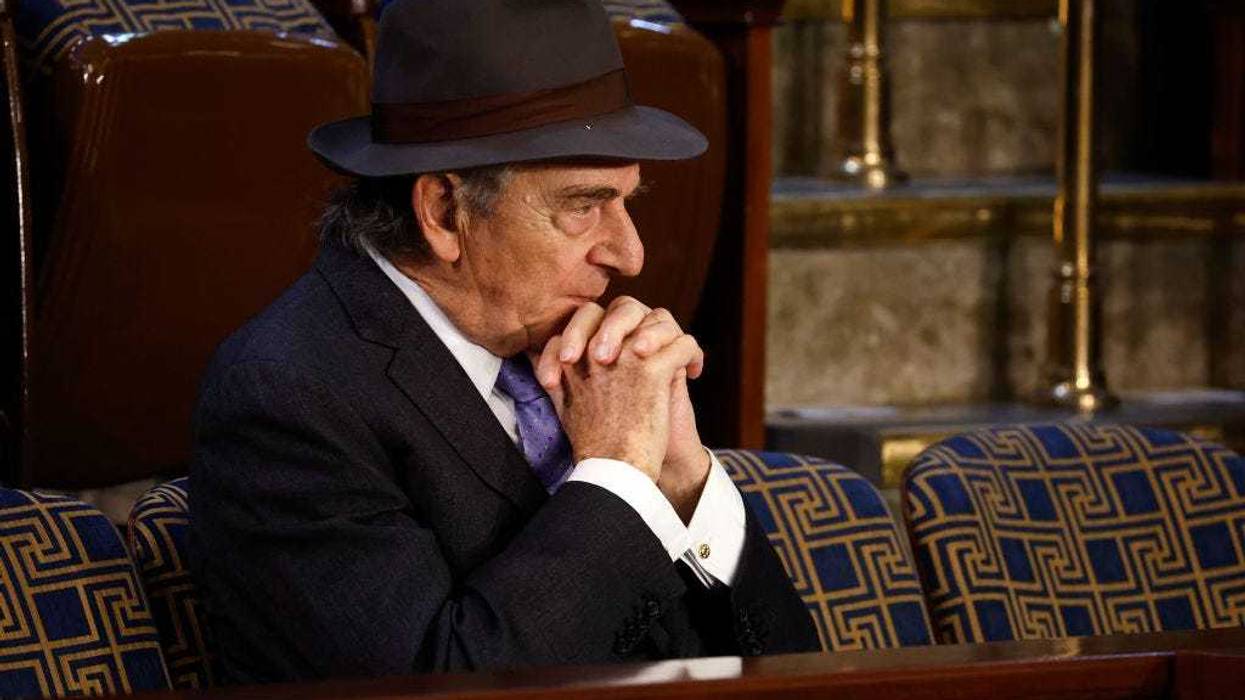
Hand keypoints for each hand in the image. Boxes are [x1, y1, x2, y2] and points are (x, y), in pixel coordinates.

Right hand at [537, 297, 708, 508]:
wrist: (613, 474)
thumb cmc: (593, 445)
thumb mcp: (563, 406)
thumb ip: (558, 376)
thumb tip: (540, 354)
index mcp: (573, 358)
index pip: (588, 315)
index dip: (608, 323)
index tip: (620, 349)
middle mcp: (596, 351)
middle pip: (624, 307)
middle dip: (642, 321)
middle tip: (646, 345)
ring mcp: (625, 358)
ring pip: (659, 319)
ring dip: (671, 336)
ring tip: (678, 355)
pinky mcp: (652, 371)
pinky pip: (682, 342)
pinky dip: (693, 354)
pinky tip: (693, 372)